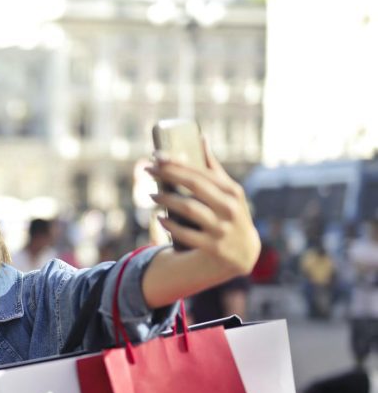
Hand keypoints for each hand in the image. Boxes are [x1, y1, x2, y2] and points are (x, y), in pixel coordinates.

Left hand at [148, 140, 259, 277]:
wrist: (244, 253)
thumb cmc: (230, 215)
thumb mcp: (229, 193)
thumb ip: (214, 168)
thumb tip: (201, 138)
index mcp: (232, 191)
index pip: (201, 172)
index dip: (176, 163)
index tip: (156, 156)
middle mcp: (229, 208)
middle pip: (194, 186)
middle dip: (168, 175)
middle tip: (148, 170)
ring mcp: (222, 228)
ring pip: (188, 208)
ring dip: (166, 200)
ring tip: (152, 195)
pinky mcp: (213, 248)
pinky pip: (186, 234)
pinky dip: (170, 226)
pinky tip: (160, 219)